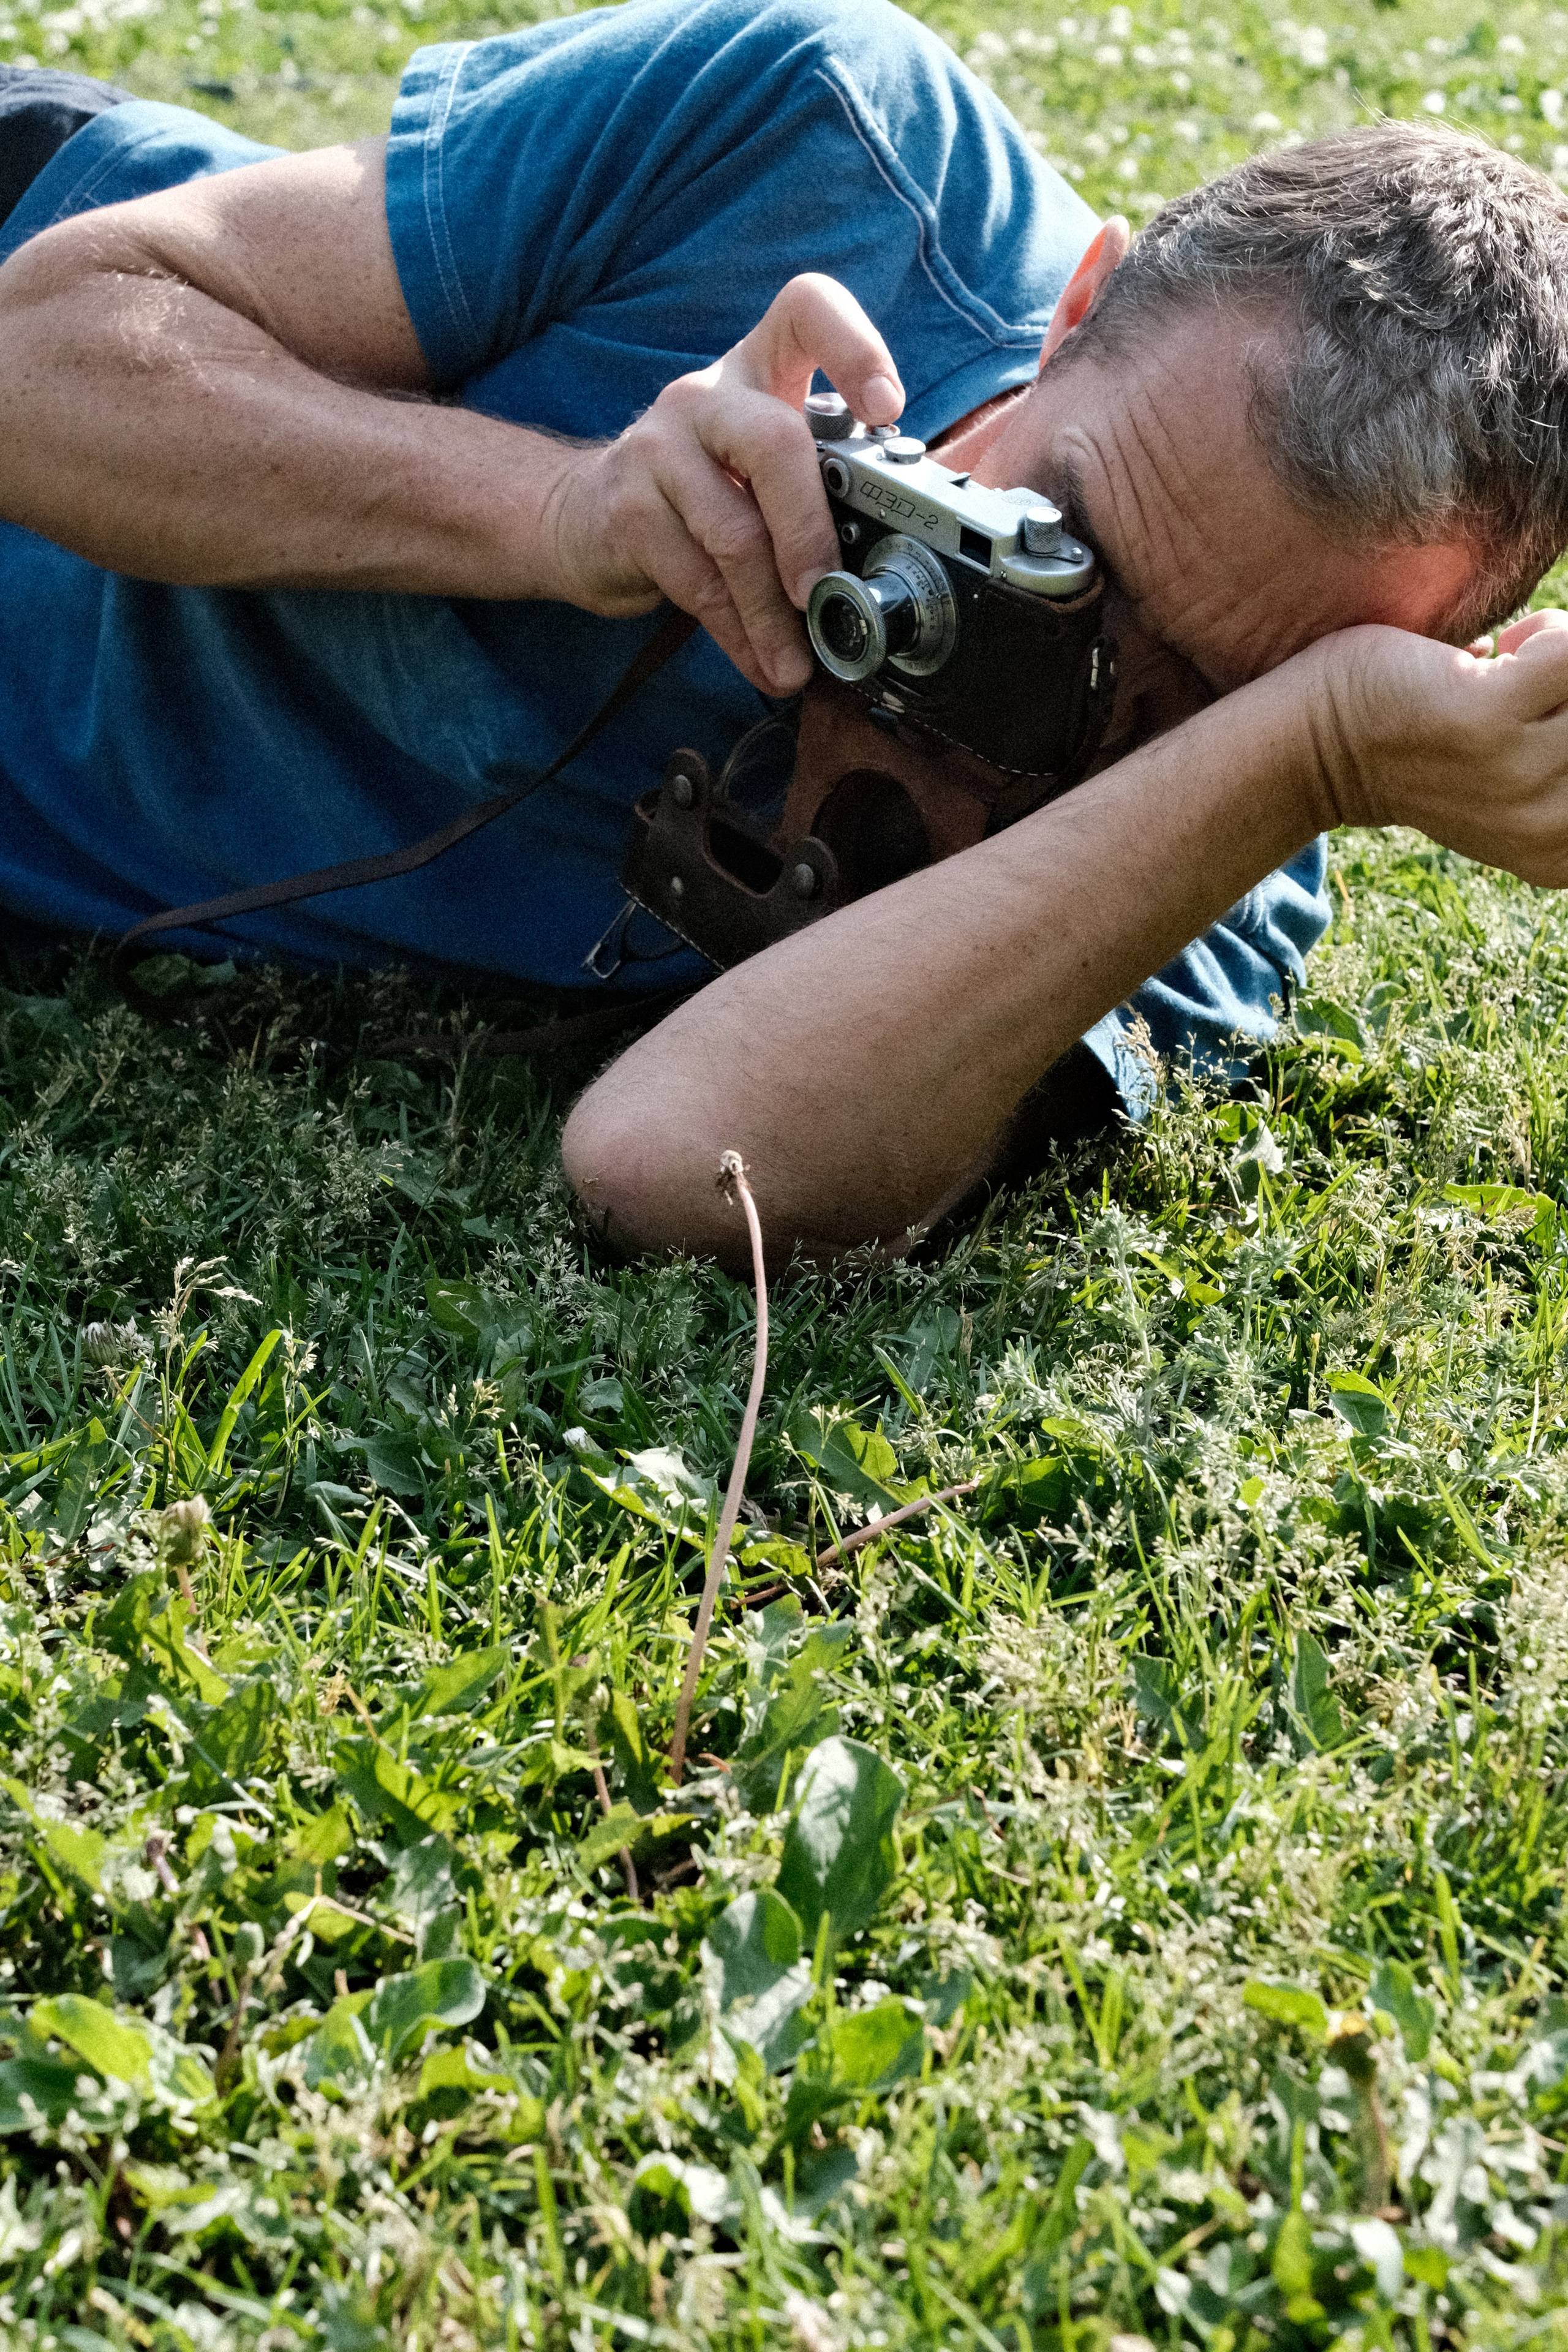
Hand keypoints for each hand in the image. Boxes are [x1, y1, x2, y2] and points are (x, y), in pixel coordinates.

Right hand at [541, 274, 903, 693]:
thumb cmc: (697, 494)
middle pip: (774, 443)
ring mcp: (660, 448)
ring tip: (795, 663)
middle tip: (828, 592)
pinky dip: (738, 634)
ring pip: (734, 535)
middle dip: (810, 530)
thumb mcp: (755, 469)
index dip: (853, 346)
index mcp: (756, 369)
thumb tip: (886, 569)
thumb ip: (814, 487)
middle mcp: (707, 396)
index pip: (805, 309)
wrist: (581, 516)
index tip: (887, 409)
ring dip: (773, 614)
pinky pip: (698, 583)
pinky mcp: (629, 509)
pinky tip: (760, 663)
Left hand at [1318, 608, 1567, 884]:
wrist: (1320, 748)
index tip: (1559, 716)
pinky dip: (1550, 635)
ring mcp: (1517, 776)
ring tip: (1521, 666)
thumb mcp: (1522, 782)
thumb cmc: (1428, 750)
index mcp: (1563, 854)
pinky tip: (1505, 650)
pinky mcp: (1484, 720)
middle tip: (1538, 682)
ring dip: (1567, 657)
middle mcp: (1548, 826)